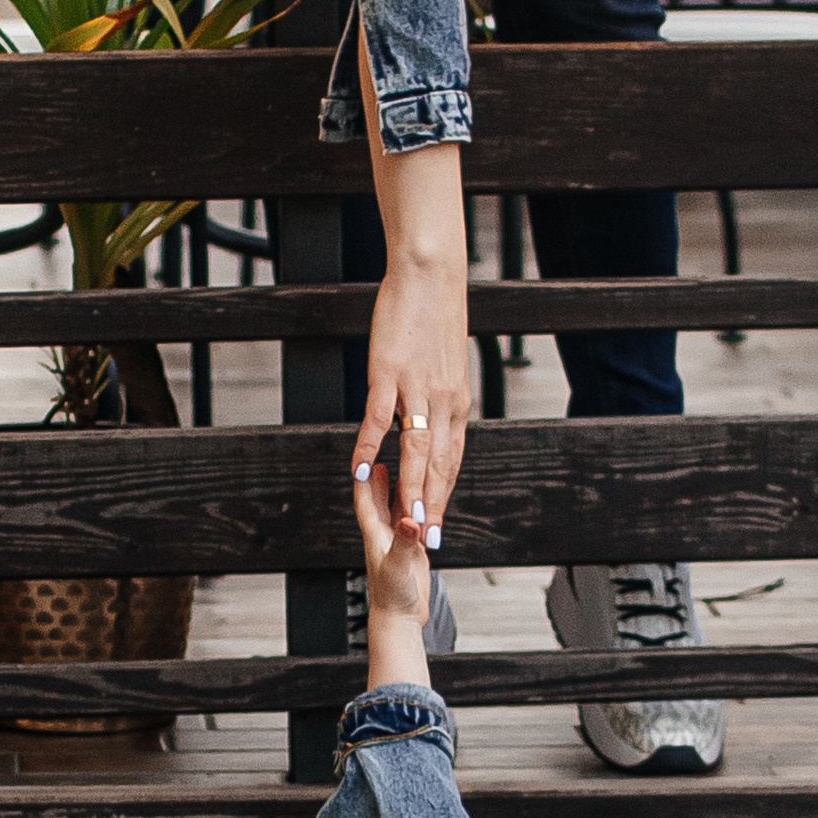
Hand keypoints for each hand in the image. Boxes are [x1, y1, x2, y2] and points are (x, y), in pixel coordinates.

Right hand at [349, 146, 468, 551]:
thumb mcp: (443, 367)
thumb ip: (437, 401)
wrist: (431, 277)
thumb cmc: (434, 319)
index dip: (445, 495)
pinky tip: (360, 470)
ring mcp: (416, 387)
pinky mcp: (390, 372)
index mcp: (457, 402)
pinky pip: (379, 418)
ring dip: (410, 486)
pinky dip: (370, 446)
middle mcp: (443, 401)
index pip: (453, 459)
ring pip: (415, 448)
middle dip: (432, 504)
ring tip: (403, 519)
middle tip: (426, 540)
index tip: (438, 527)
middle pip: (438, 463)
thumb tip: (427, 424)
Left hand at [352, 461, 431, 684]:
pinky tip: (420, 502)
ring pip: (398, 510)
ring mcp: (398, 543)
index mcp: (375, 536)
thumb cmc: (393, 597)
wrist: (400, 619)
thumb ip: (404, 542)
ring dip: (399, 491)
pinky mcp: (411, 552)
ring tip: (402, 470)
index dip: (364, 482)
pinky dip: (416, 510)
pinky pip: (413, 523)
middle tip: (382, 456)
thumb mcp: (399, 566)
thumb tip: (409, 520)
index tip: (364, 460)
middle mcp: (384, 537)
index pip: (366, 503)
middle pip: (380, 501)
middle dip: (380, 480)